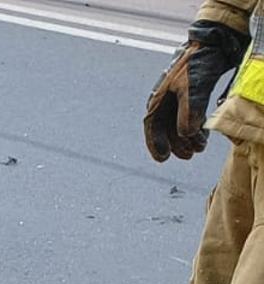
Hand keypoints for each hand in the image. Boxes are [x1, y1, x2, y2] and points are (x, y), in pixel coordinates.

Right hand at [146, 20, 251, 161]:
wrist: (212, 43)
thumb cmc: (197, 63)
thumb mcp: (193, 88)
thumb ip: (188, 112)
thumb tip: (185, 134)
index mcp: (158, 97)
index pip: (152, 125)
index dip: (155, 142)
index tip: (163, 158)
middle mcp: (165, 99)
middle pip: (165, 128)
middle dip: (176, 143)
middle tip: (188, 155)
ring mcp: (178, 97)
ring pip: (178, 124)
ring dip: (187, 138)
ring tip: (199, 147)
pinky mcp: (191, 95)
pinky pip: (189, 117)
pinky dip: (195, 128)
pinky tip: (202, 135)